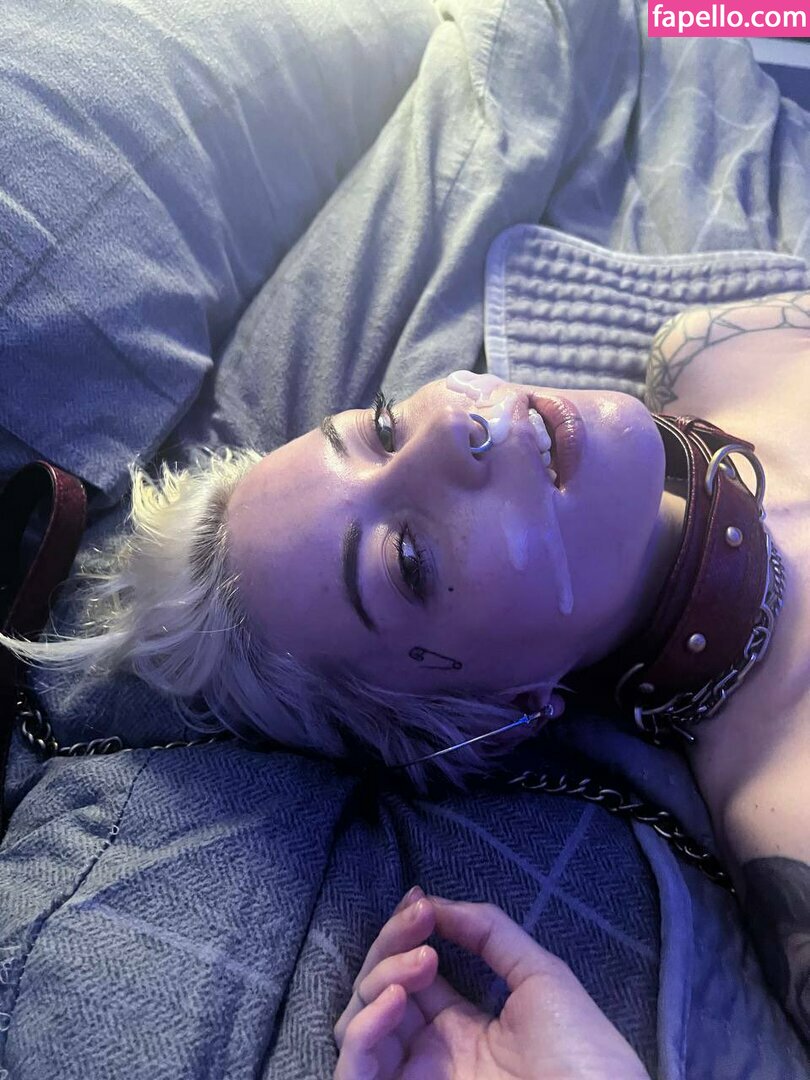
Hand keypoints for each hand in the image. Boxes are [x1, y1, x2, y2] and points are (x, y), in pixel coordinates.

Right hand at [334, 888, 649, 1079]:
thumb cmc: (583, 1056)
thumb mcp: (541, 978)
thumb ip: (491, 933)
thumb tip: (439, 902)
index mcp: (460, 1029)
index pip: (410, 975)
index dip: (405, 932)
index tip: (420, 900)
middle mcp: (428, 1055)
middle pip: (377, 992)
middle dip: (391, 945)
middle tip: (420, 921)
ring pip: (357, 1023)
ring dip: (380, 978)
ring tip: (423, 961)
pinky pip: (351, 1072)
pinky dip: (363, 1030)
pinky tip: (396, 999)